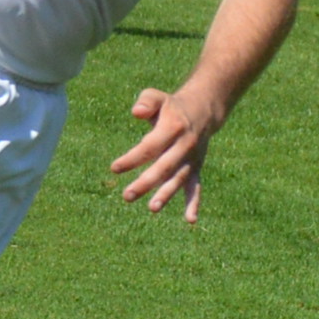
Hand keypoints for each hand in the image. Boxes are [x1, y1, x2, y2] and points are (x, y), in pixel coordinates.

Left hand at [108, 80, 233, 218]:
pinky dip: (194, 203)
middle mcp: (184, 145)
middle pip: (164, 166)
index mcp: (173, 127)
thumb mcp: (158, 97)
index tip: (114, 168)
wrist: (203, 111)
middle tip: (127, 196)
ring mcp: (191, 159)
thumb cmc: (171, 107)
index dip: (133, 158)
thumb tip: (136, 112)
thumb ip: (146, 101)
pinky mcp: (196, 168)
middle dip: (146, 182)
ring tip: (152, 208)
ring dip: (166, 194)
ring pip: (178, 179)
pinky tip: (190, 221)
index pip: (150, 146)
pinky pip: (196, 187)